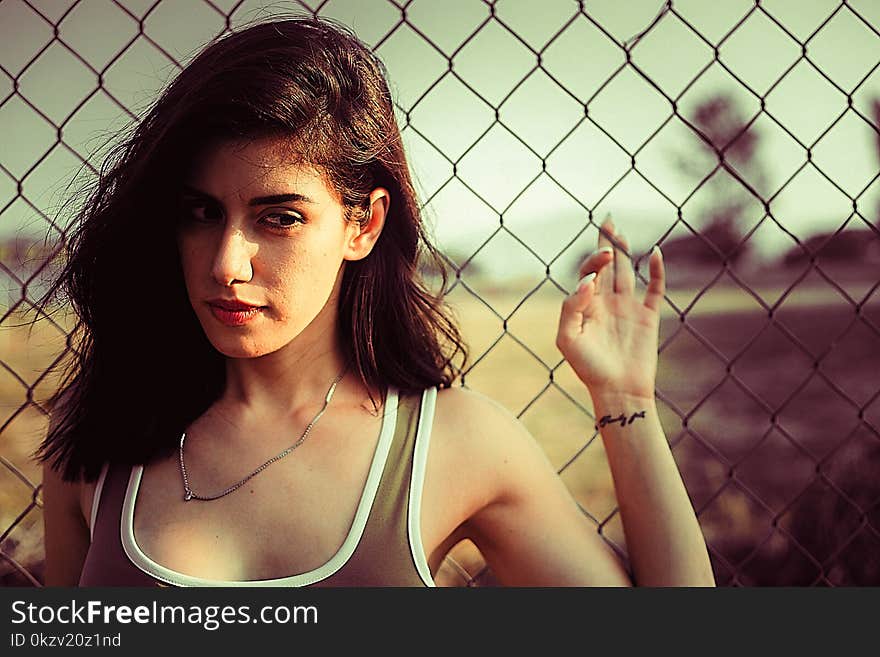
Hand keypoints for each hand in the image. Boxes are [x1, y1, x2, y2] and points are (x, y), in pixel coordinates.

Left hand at [555, 216, 664, 399]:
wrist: (618, 391)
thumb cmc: (589, 368)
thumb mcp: (568, 338)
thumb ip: (572, 307)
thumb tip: (589, 282)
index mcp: (586, 306)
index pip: (588, 273)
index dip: (592, 262)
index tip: (599, 264)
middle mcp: (607, 303)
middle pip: (607, 266)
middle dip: (606, 244)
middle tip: (608, 221)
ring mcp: (629, 308)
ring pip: (627, 272)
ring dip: (625, 252)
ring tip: (620, 231)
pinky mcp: (649, 317)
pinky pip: (655, 289)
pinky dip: (657, 271)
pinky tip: (655, 253)